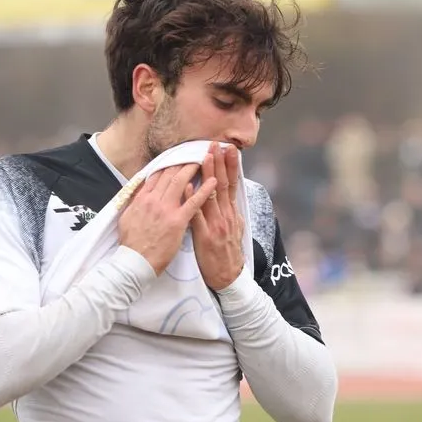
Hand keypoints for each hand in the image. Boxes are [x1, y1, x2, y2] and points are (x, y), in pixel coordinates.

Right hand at [118, 163, 217, 273]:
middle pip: (170, 174)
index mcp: (142, 199)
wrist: (134, 262)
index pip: (156, 175)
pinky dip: (205, 190)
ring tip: (205, 160)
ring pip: (181, 182)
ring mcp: (166, 209)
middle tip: (194, 153)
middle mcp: (154, 200)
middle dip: (183, 161)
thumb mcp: (127, 217)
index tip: (177, 157)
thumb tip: (140, 191)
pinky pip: (194, 202)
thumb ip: (136, 202)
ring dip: (193, 168)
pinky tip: (214, 182)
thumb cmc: (132, 244)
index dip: (168, 164)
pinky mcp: (178, 221)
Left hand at [186, 142, 244, 290]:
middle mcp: (225, 215)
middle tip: (217, 144)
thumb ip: (228, 211)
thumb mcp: (233, 228)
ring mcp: (215, 225)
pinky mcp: (204, 235)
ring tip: (204, 156)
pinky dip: (192, 199)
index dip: (230, 165)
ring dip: (208, 174)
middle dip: (220, 162)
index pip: (231, 183)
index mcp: (231, 212)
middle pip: (223, 184)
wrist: (228, 278)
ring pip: (210, 195)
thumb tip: (226, 194)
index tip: (228, 148)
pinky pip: (196, 215)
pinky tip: (187, 186)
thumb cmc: (226, 253)